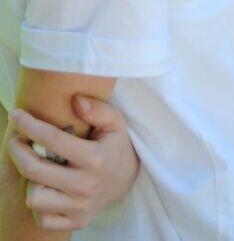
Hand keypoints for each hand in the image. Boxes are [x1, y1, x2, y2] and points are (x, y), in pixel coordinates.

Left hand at [7, 96, 138, 230]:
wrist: (129, 181)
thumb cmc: (116, 146)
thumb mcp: (115, 123)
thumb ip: (98, 109)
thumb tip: (75, 100)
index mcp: (96, 158)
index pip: (53, 139)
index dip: (29, 125)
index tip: (17, 115)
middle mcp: (87, 185)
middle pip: (34, 170)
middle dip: (18, 152)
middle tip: (16, 141)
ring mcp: (81, 207)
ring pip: (34, 198)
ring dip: (31, 182)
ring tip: (38, 170)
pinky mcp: (76, 221)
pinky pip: (42, 218)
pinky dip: (40, 205)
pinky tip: (46, 189)